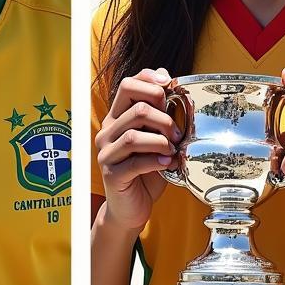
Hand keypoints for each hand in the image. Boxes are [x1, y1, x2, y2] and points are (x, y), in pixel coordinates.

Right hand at [94, 67, 177, 231]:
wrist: (131, 208)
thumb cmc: (147, 169)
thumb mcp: (156, 137)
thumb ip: (159, 111)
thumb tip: (166, 76)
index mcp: (117, 117)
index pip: (127, 85)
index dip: (148, 79)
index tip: (169, 84)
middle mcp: (107, 132)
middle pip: (136, 109)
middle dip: (164, 118)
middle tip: (177, 134)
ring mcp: (107, 153)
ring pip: (134, 136)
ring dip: (161, 141)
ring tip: (173, 149)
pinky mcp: (112, 175)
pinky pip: (135, 162)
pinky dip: (156, 161)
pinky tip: (168, 163)